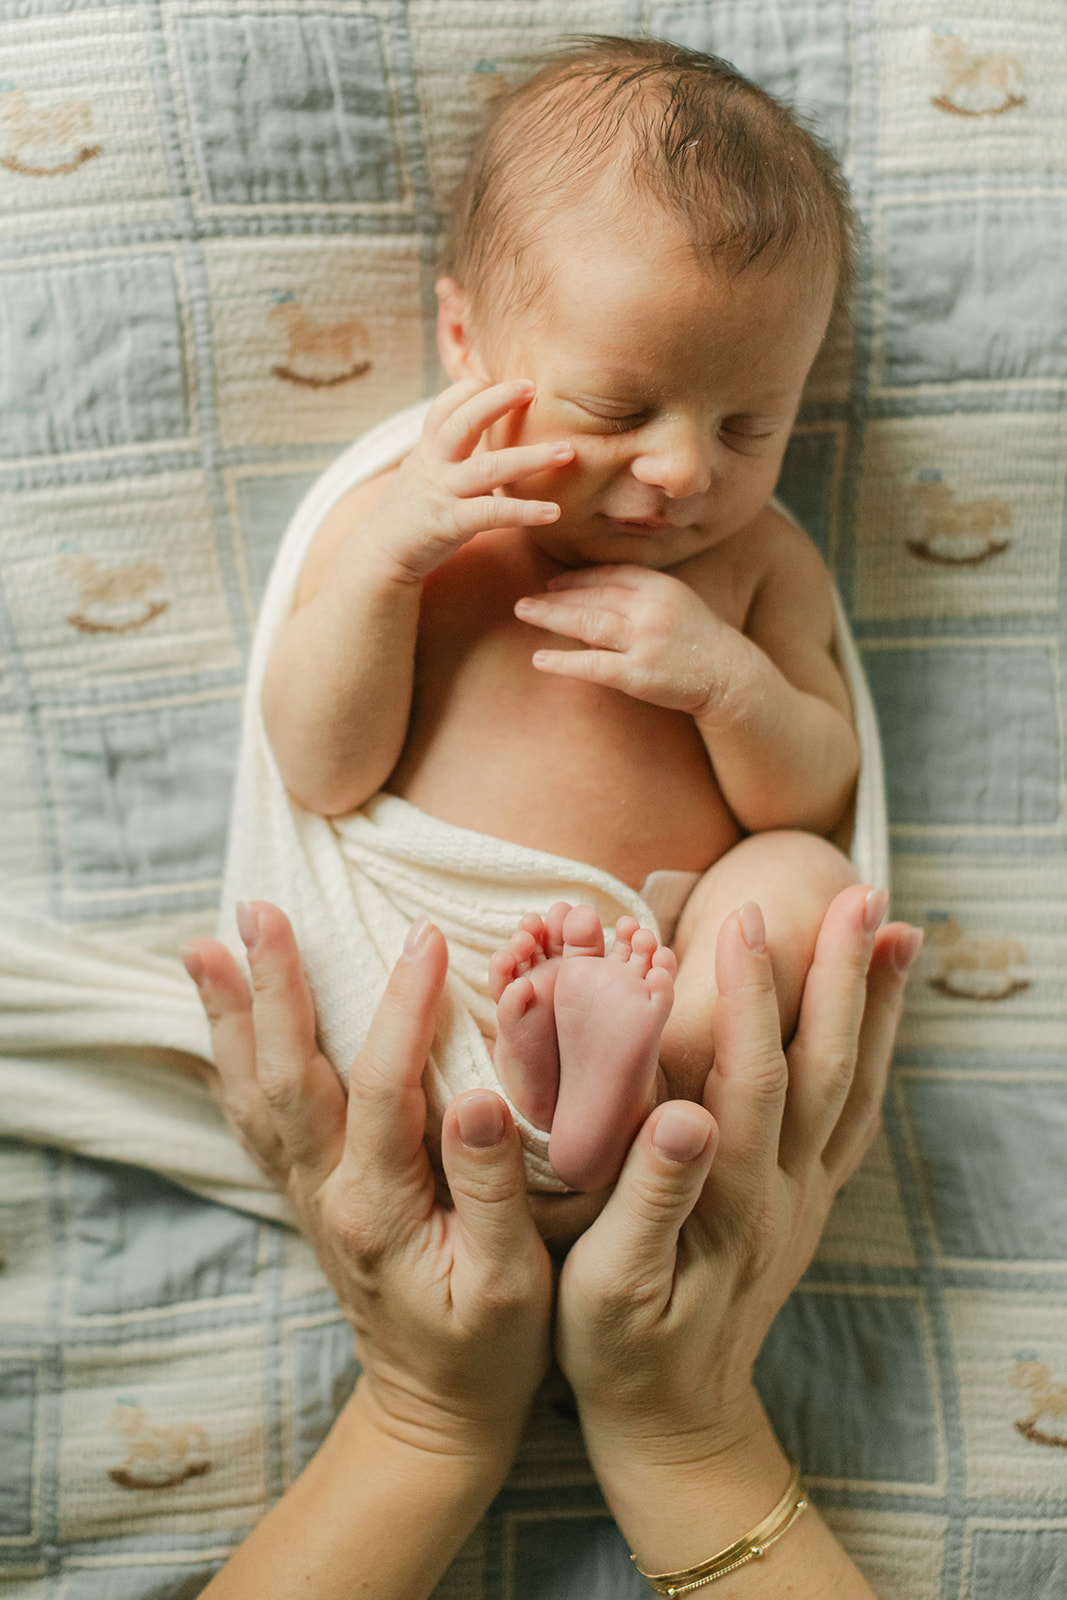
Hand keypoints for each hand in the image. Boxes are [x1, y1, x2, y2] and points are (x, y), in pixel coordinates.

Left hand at [183, 906, 552, 1467]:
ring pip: (255, 1094)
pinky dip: (234, 1061)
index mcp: (380, 1208)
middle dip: (273, 988)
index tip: (423, 940)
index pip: (382, 1088)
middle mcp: (326, 1194)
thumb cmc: (489, 1347)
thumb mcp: (512, 1280)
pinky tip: (225, 1023)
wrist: (434, 1409)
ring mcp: (308, 1193)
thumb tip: (475, 1098)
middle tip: (258, 912)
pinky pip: (257, 1118)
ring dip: (230, 1017)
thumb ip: (493, 1186)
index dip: (402, 1010)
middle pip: (286, 1077)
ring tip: (204, 948)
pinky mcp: (309, 1194)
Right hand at [370, 378, 573, 579]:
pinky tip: (554, 512)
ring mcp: (441, 494)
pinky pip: (491, 514)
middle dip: (498, 401)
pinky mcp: (448, 524)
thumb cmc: (415, 513)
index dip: (473, 390)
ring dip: (530, 458)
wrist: (380, 555)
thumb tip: (489, 437)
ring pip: (488, 468)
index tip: (509, 381)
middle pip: (464, 423)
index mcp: (428, 449)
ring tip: (566, 452)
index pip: (446, 407)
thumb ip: (452, 454)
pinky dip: (525, 512)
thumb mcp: (427, 474)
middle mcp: (433, 465)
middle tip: (533, 387)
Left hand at [514, 563, 738, 713]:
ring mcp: (646, 641)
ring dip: (551, 616)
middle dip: (555, 596)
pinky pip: (593, 665)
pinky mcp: (640, 674)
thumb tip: (588, 591)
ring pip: (588, 622)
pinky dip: (563, 661)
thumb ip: (638, 593)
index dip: (576, 578)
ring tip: (524, 613)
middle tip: (523, 600)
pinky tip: (540, 659)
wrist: (729, 675)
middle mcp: (651, 609)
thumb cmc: (696, 640)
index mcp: (660, 586)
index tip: (551, 583)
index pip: (608, 575)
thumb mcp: (674, 602)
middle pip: (593, 596)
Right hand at [556, 889, 918, 1479]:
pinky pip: (855, 1115)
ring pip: (855, 1086)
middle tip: (855, 895)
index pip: (751, 1078)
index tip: (743, 918)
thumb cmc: (623, 1350)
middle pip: (827, 1068)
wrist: (677, 1420)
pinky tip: (875, 1012)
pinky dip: (873, 1053)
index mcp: (728, 1199)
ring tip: (893, 929)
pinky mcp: (807, 1201)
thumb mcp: (612, 1286)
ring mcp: (804, 1195)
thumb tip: (686, 1112)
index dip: (748, 996)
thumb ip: (650, 1196)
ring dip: (875, 1005)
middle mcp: (783, 1190)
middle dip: (840, 975)